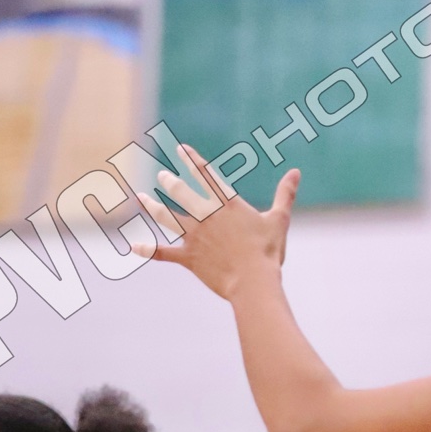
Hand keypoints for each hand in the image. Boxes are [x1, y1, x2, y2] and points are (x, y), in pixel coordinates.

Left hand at [133, 143, 300, 300]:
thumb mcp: (279, 220)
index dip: (193, 160)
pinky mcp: (189, 258)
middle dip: (170, 182)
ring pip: (168, 218)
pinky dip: (148, 250)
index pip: (206, 175)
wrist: (253, 282)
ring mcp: (195, 237)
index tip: (181, 149)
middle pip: (182, 193)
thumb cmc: (268, 252)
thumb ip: (285, 194)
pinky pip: (164, 254)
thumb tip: (296, 173)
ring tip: (140, 197)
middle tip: (161, 175)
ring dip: (152, 206)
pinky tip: (133, 247)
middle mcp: (206, 216)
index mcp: (227, 204)